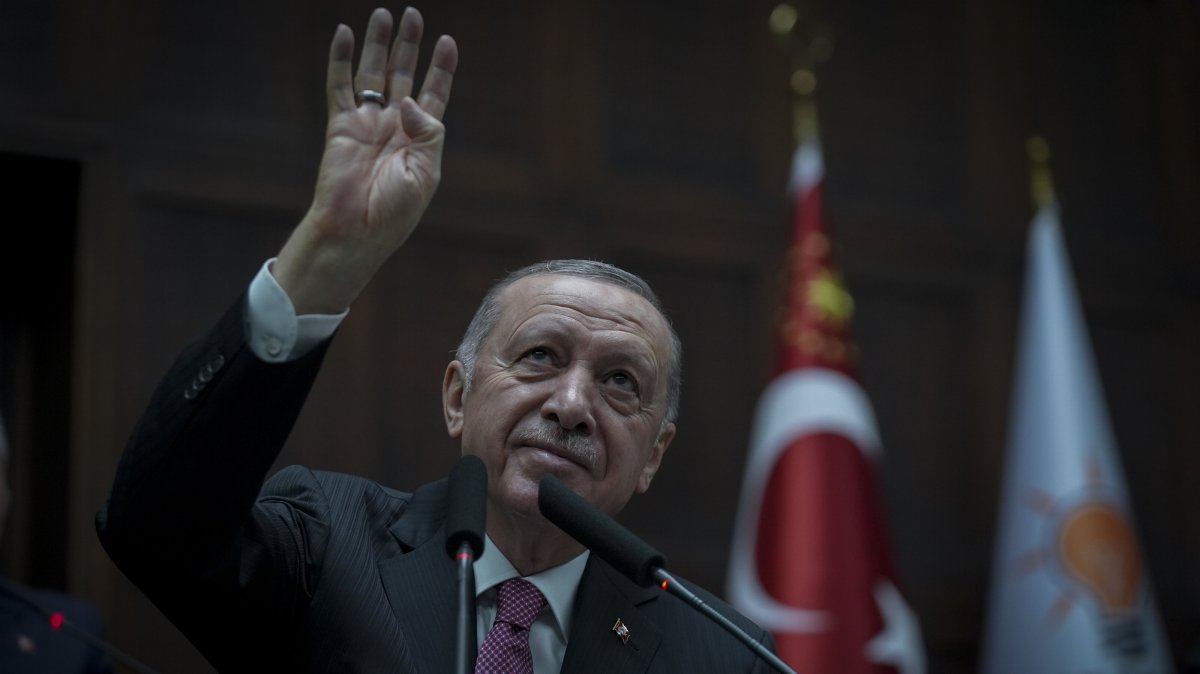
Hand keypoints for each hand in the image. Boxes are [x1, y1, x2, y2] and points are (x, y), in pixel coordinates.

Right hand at [274, 7, 457, 313]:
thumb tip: (407, 99)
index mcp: (420, 139)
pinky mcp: (340, 126)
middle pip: (403, 75)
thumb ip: (426, 133)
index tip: (447, 42)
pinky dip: (339, 59)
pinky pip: (339, 86)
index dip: (441, 68)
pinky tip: (342, 34)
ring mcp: (367, 124)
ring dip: (377, 45)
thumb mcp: (425, 174)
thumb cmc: (394, 213)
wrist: (355, 233)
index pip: (434, 94)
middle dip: (409, 46)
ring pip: (372, 74)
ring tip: (381, 14)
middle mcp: (395, 127)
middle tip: (413, 15)